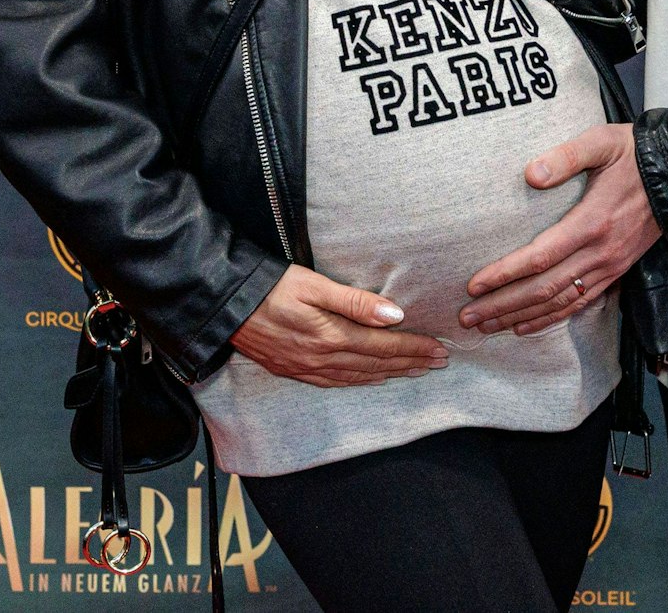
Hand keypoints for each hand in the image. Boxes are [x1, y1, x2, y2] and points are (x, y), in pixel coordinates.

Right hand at [230, 265, 448, 386]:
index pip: (384, 346)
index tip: (439, 349)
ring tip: (416, 371)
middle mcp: (323, 359)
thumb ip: (355, 301)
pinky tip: (373, 379)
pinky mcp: (294, 371)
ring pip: (360, 377)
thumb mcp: (314, 285)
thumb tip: (395, 315)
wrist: (227, 306)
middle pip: (377, 365)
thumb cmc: (272, 287)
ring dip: (391, 374)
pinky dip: (361, 382)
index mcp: (332, 337)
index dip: (414, 348)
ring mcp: (308, 369)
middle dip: (411, 363)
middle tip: (439, 362)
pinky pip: (337, 383)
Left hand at [458, 125, 661, 336]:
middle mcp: (600, 253)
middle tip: (467, 317)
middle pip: (544, 289)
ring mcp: (609, 267)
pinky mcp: (616, 272)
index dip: (505, 274)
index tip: (474, 285)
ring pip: (559, 302)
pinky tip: (526, 326)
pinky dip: (550, 319)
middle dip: (502, 306)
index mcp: (592, 222)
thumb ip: (565, 156)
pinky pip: (579, 304)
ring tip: (486, 326)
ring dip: (520, 317)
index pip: (541, 257)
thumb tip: (530, 174)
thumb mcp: (601, 142)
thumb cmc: (634, 153)